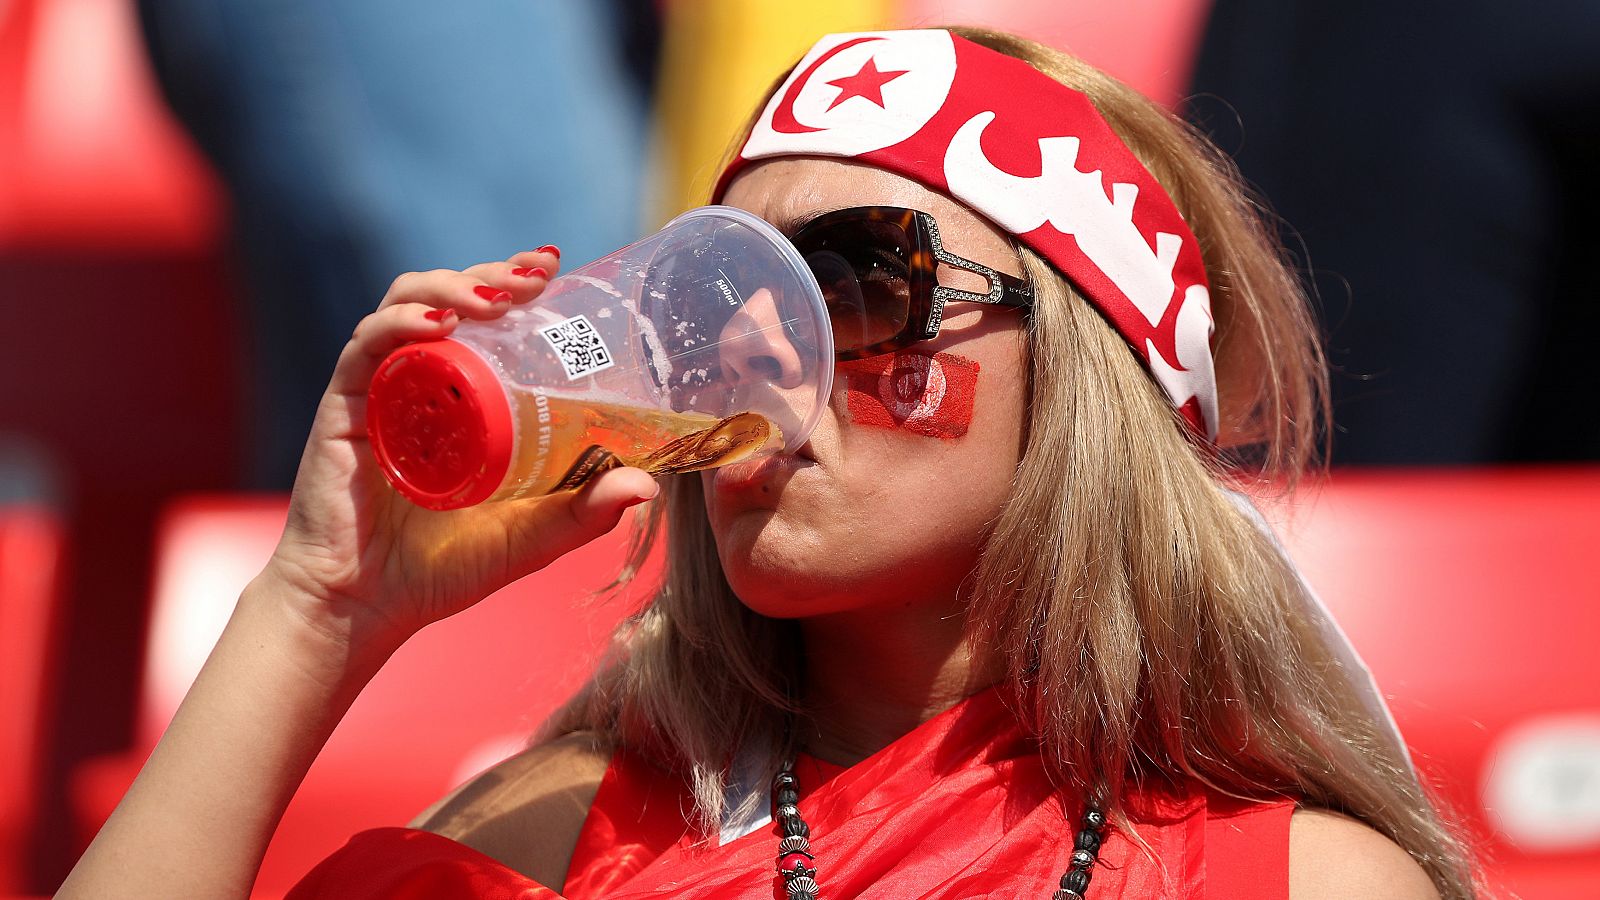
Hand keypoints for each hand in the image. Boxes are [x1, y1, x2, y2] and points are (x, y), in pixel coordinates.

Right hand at [262, 248, 658, 649]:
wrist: (362, 608)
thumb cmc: (440, 570)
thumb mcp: (529, 536)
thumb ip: (582, 512)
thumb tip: (648, 487)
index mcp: (462, 397)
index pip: (487, 319)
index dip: (515, 283)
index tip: (554, 269)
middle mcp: (420, 382)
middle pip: (451, 297)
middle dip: (492, 273)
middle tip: (536, 274)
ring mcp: (381, 390)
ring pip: (408, 305)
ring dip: (451, 286)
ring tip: (492, 297)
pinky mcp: (346, 407)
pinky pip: (367, 347)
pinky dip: (399, 324)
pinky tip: (435, 325)